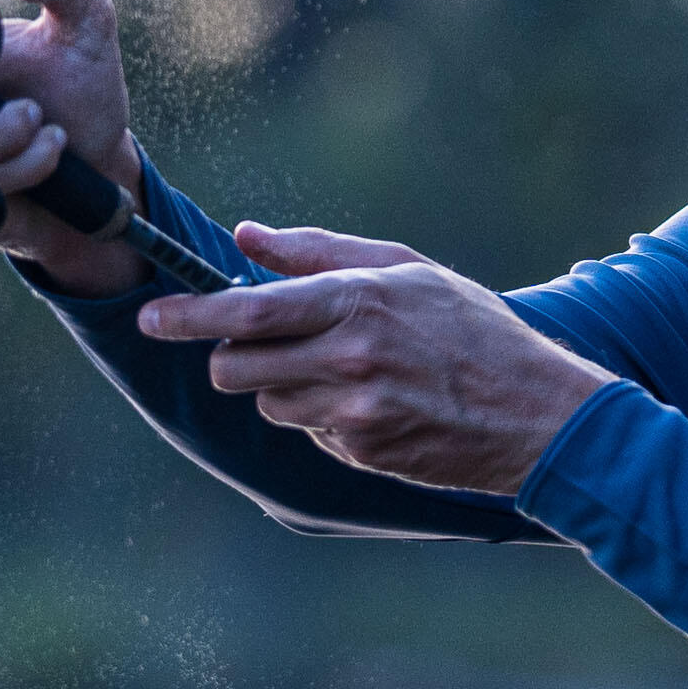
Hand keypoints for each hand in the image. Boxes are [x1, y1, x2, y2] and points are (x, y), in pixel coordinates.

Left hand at [137, 226, 611, 495]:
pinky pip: (310, 432)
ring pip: (269, 402)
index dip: (189, 315)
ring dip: (286, 388)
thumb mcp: (406, 271)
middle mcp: (350, 356)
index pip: (248, 310)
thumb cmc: (472, 328)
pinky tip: (375, 404)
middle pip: (236, 366)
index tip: (151, 317)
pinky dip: (326, 419)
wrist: (536, 412)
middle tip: (255, 347)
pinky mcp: (361, 452)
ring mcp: (355, 410)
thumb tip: (246, 236)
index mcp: (358, 300)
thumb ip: (320, 251)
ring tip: (346, 372)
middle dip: (232, 358)